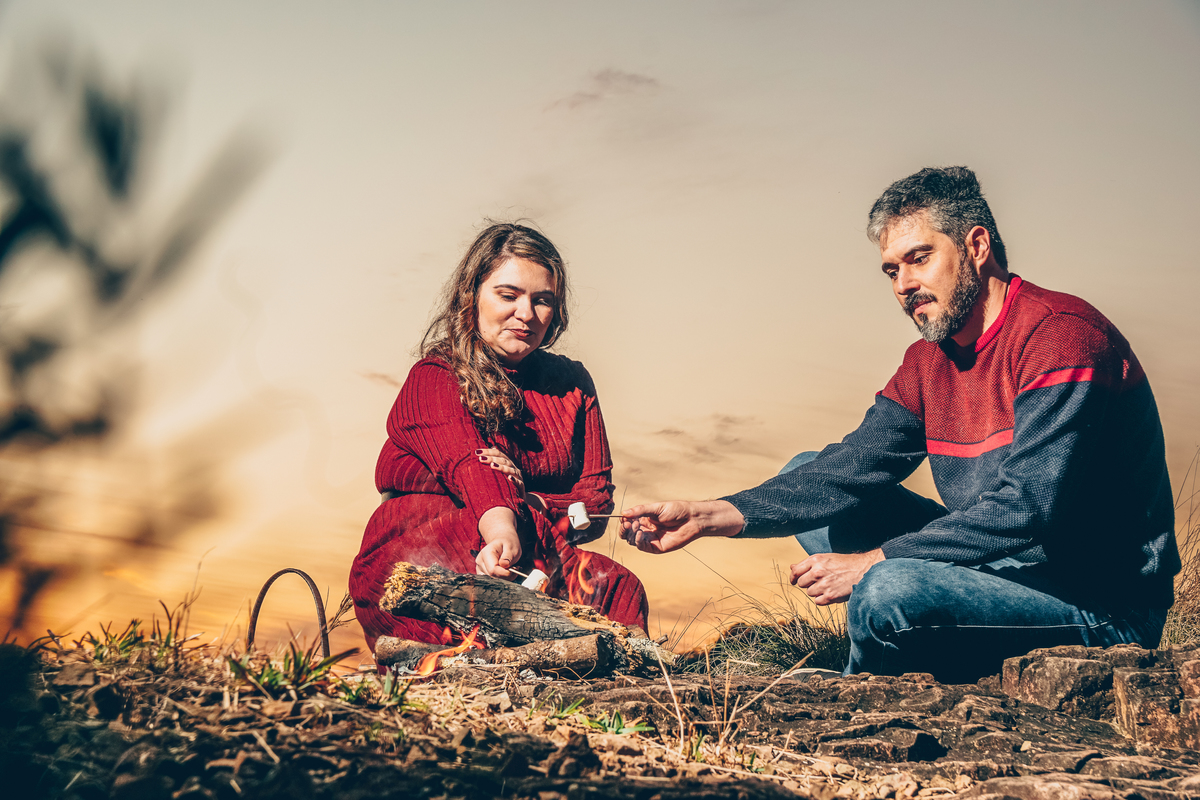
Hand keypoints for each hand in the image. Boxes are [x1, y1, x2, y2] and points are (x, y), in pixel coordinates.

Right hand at [476, 507, 521, 577]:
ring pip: (492, 580)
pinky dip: (500, 579)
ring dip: (504, 578)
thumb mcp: (511, 547)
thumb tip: (504, 565)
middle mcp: (480, 561)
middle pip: (493, 576)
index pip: (493, 570)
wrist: (502, 541)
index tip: (516, 569)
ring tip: (510, 568)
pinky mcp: (482, 573)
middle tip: (515, 568)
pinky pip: (491, 581)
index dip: (506, 573)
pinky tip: (505, 572)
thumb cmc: (507, 543)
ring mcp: (479, 568)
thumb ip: (508, 556)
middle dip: (506, 576)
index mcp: (486, 553)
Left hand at [477, 447, 549, 513]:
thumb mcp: (499, 473)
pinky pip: (518, 482)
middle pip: (503, 460)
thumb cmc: (505, 484)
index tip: (477, 452)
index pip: (498, 454)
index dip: (488, 452)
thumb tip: (486, 450)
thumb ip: (493, 462)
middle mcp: (513, 467)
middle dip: (491, 458)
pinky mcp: (521, 486)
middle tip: (481, 459)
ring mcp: (518, 476)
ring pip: (510, 470)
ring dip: (501, 467)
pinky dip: (514, 480)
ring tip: (492, 465)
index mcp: (507, 462)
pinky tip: (509, 478)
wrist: (519, 497)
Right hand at [619, 500, 743, 554]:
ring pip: (633, 541)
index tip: (626, 518)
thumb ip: (640, 510)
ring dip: (631, 534)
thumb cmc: (677, 510)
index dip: (624, 522)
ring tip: (636, 527)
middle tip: (630, 523)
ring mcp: (651, 539)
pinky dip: (638, 542)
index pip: (628, 523)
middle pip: (628, 534)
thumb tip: (623, 513)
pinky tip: (640, 534)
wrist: (692, 519)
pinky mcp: (657, 547)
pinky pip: (642, 547)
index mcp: (645, 519)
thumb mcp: (656, 507)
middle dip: (625, 529)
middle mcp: (646, 530)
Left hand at [790, 549, 883, 604]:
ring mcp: (824, 584)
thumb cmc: (845, 564)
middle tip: (819, 582)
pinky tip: (831, 592)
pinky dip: (823, 599)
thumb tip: (792, 567)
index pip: (795, 571)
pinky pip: (817, 601)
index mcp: (815, 560)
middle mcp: (818, 572)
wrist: (864, 570)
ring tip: (829, 586)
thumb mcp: (826, 558)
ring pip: (810, 593)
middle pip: (801, 584)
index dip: (793, 577)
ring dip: (816, 591)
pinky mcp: (830, 596)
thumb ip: (808, 564)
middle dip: (808, 584)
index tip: (794, 581)